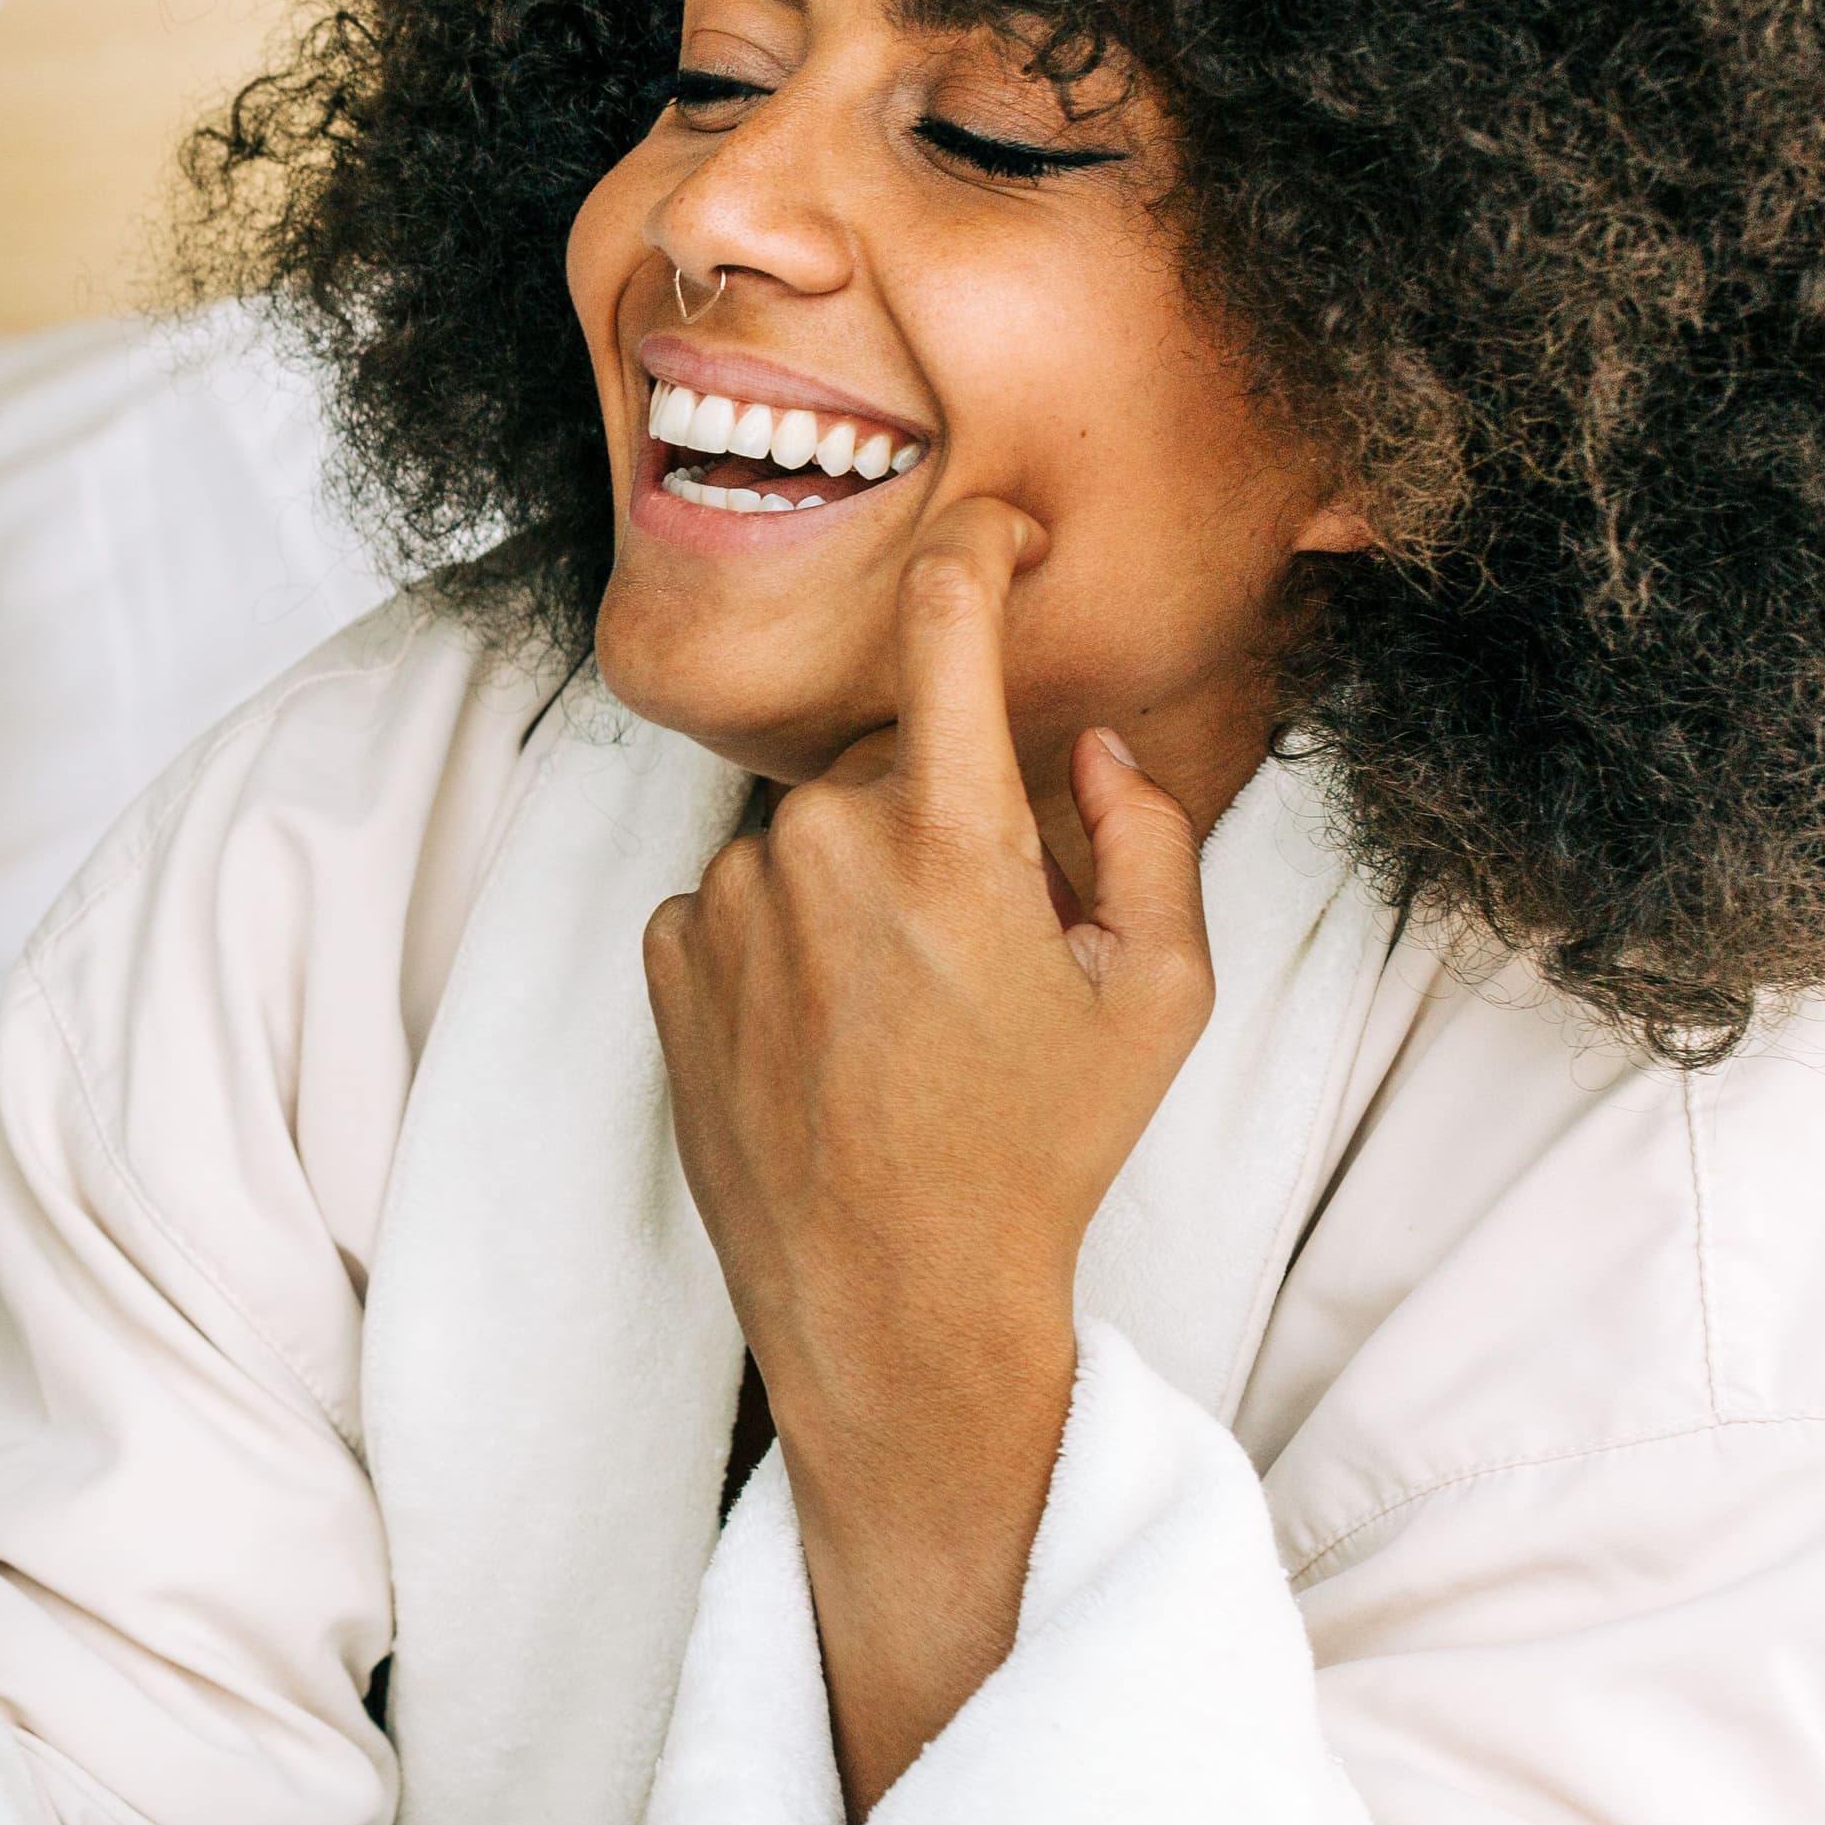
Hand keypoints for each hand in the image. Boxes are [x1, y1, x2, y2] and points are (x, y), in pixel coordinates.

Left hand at [641, 495, 1214, 1808]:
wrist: (891, 1296)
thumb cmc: (1040, 1154)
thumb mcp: (1157, 1004)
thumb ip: (1149, 843)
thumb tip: (1093, 749)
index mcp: (953, 842)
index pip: (945, 626)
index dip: (971, 550)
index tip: (989, 528)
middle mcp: (821, 849)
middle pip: (886, 761)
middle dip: (937, 818)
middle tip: (979, 950)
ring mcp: (729, 901)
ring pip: (807, 835)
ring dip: (853, 887)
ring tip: (898, 1017)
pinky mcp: (667, 956)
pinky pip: (735, 898)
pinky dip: (779, 938)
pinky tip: (823, 1033)